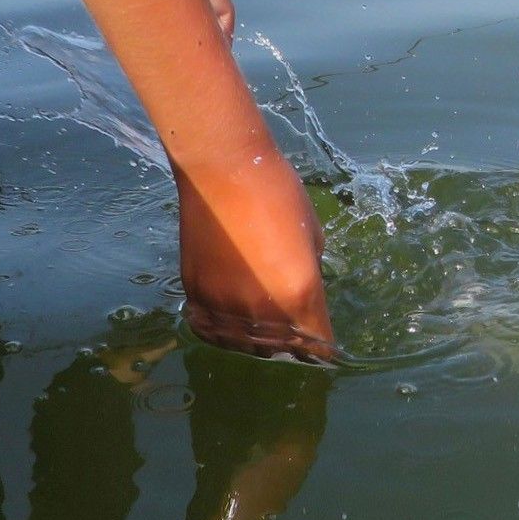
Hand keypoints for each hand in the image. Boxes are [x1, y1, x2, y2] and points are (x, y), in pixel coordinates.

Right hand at [175, 144, 334, 361]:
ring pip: (244, 345)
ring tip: (260, 325)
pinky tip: (230, 317)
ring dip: (255, 339)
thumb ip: (310, 271)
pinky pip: (212, 327)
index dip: (322, 347)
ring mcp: (224, 305)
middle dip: (290, 343)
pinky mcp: (196, 294)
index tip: (322, 345)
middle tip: (290, 330)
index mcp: (299, 292)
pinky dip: (224, 327)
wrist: (221, 169)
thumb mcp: (311, 233)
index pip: (317, 344)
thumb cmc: (277, 191)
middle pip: (280, 349)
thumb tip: (304, 291)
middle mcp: (261, 309)